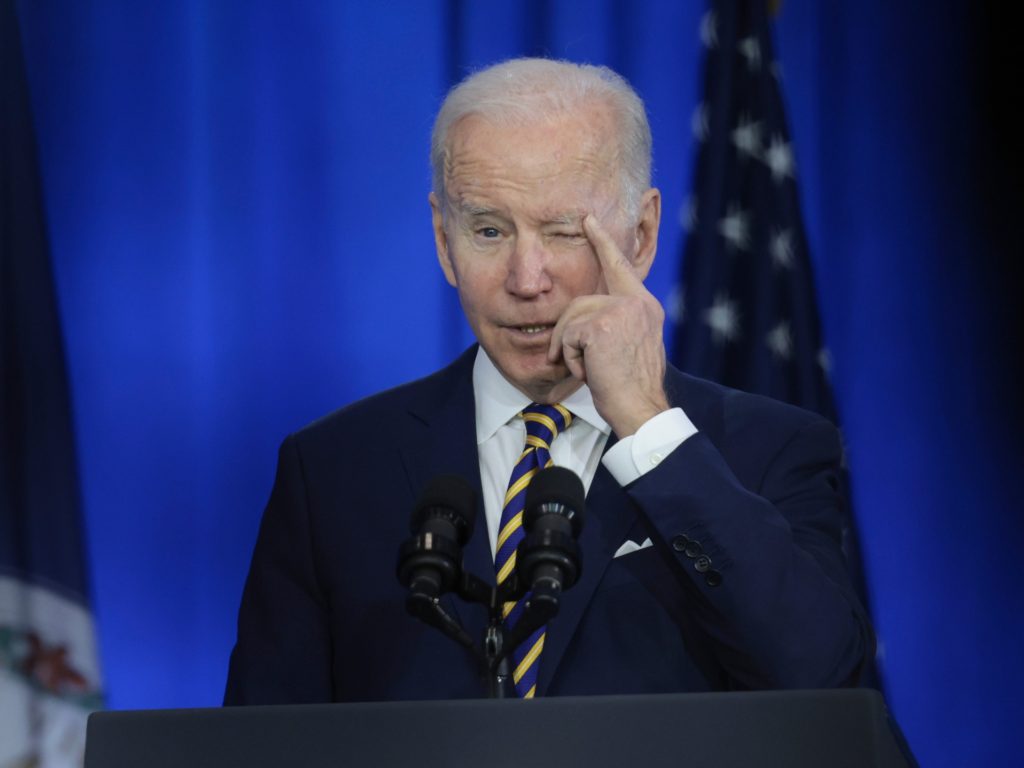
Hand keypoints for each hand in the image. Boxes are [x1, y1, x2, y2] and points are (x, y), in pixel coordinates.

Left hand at [547, 214, 669, 435]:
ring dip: (568, 350)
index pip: (620, 266)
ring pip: (570, 319)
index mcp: (644, 306)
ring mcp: (621, 311)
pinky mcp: (603, 325)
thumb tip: (583, 319)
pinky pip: (568, 336)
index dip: (602, 242)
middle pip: (579, 301)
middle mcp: (637, 303)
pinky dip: (571, 360)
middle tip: (571, 361)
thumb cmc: (631, 388)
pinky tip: (590, 372)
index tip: (588, 220)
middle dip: (566, 333)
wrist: (641, 409)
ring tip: (588, 369)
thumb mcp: (629, 346)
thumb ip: (615, 324)